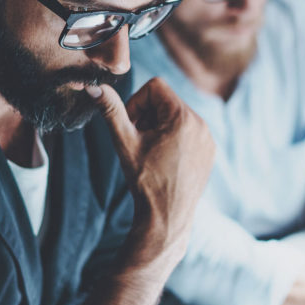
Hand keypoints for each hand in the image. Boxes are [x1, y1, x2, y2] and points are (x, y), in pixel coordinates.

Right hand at [90, 78, 214, 268]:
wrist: (167, 217)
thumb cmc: (145, 180)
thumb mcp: (125, 142)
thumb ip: (111, 110)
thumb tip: (94, 87)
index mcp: (183, 117)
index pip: (155, 87)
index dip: (136, 103)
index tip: (131, 126)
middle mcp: (201, 124)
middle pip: (166, 101)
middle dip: (148, 116)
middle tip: (140, 142)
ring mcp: (208, 138)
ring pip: (177, 116)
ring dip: (160, 128)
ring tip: (152, 153)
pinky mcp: (209, 151)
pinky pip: (189, 132)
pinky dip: (174, 139)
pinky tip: (165, 161)